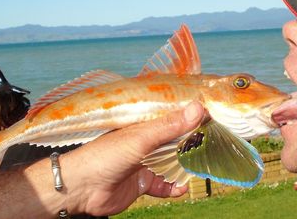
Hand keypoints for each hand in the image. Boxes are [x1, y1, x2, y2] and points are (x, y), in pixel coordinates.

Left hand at [62, 101, 203, 215]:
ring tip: (200, 170)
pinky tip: (180, 189)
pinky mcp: (143, 182)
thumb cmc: (107, 155)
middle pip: (177, 142)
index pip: (175, 118)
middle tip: (213, 148)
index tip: (214, 121)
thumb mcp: (142, 138)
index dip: (193, 119)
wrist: (82, 188)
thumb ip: (170, 126)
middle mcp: (148, 143)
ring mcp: (146, 163)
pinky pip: (164, 185)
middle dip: (193, 146)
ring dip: (185, 169)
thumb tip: (198, 108)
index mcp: (147, 126)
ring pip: (173, 164)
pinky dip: (173, 187)